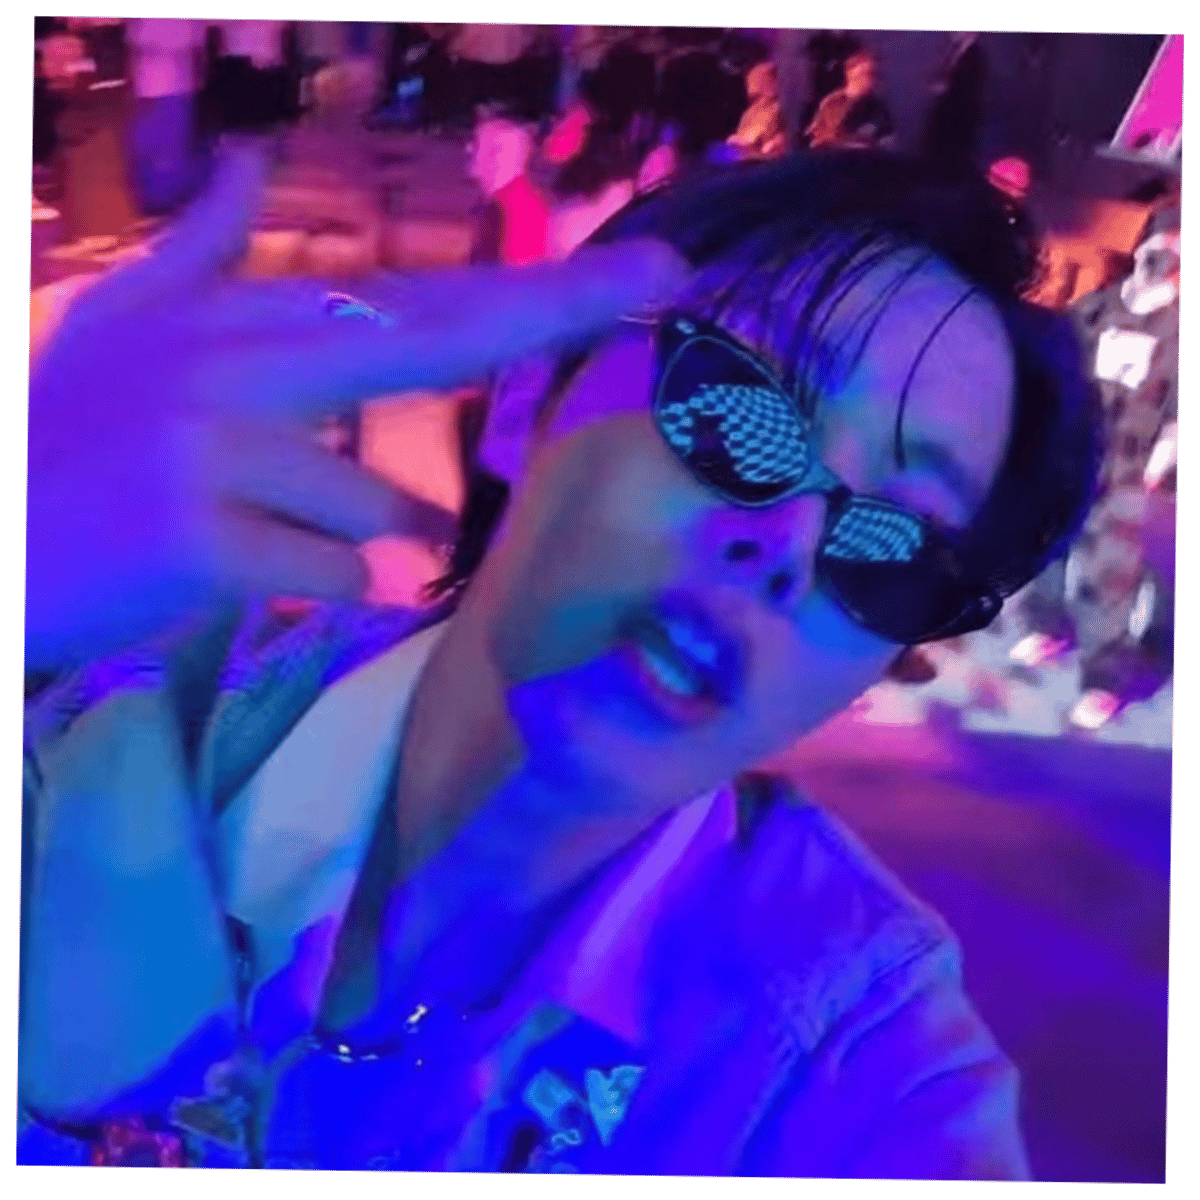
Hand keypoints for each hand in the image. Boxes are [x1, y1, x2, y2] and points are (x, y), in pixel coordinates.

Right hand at [25, 143, 686, 670]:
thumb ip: (199, 250)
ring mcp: (219, 448)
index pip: (415, 300)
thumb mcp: (121, 328)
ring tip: (285, 539)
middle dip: (558, 304)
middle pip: (433, 337)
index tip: (648, 267)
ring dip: (371, 539)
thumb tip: (252, 163)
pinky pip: (338, 574)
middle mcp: (242, 364)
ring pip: (381, 506)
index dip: (535, 283)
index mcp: (240, 321)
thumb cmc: (62, 440)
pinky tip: (268, 580)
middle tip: (669, 276)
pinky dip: (334, 590)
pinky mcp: (203, 538)